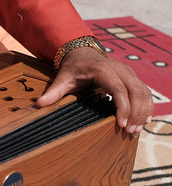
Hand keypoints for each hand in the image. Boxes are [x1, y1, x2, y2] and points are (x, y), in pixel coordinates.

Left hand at [36, 46, 153, 134]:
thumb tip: (39, 104)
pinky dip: (147, 106)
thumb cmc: (73, 68)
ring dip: (143, 111)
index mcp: (104, 70)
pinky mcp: (133, 78)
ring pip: (143, 92)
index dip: (122, 107)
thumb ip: (53, 92)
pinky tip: (145, 120)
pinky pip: (145, 92)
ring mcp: (129, 73)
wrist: (82, 53)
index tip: (121, 124)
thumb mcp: (62, 79)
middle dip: (135, 113)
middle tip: (130, 132)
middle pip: (136, 91)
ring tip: (136, 130)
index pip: (119, 89)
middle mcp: (120, 69)